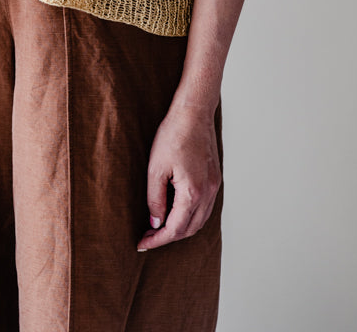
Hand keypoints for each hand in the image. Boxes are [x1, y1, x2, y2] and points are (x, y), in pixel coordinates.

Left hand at [136, 103, 220, 250]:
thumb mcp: (155, 168)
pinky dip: (191, 216)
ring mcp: (214, 187)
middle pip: (189, 229)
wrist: (193, 112)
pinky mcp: (215, 179)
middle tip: (148, 235)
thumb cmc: (173, 135)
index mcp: (192, 193)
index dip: (157, 239)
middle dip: (168, 236)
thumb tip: (155, 222)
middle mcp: (208, 194)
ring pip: (199, 221)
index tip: (142, 244)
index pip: (175, 229)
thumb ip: (155, 198)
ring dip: (180, 228)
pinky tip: (176, 212)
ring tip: (160, 227)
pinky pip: (205, 208)